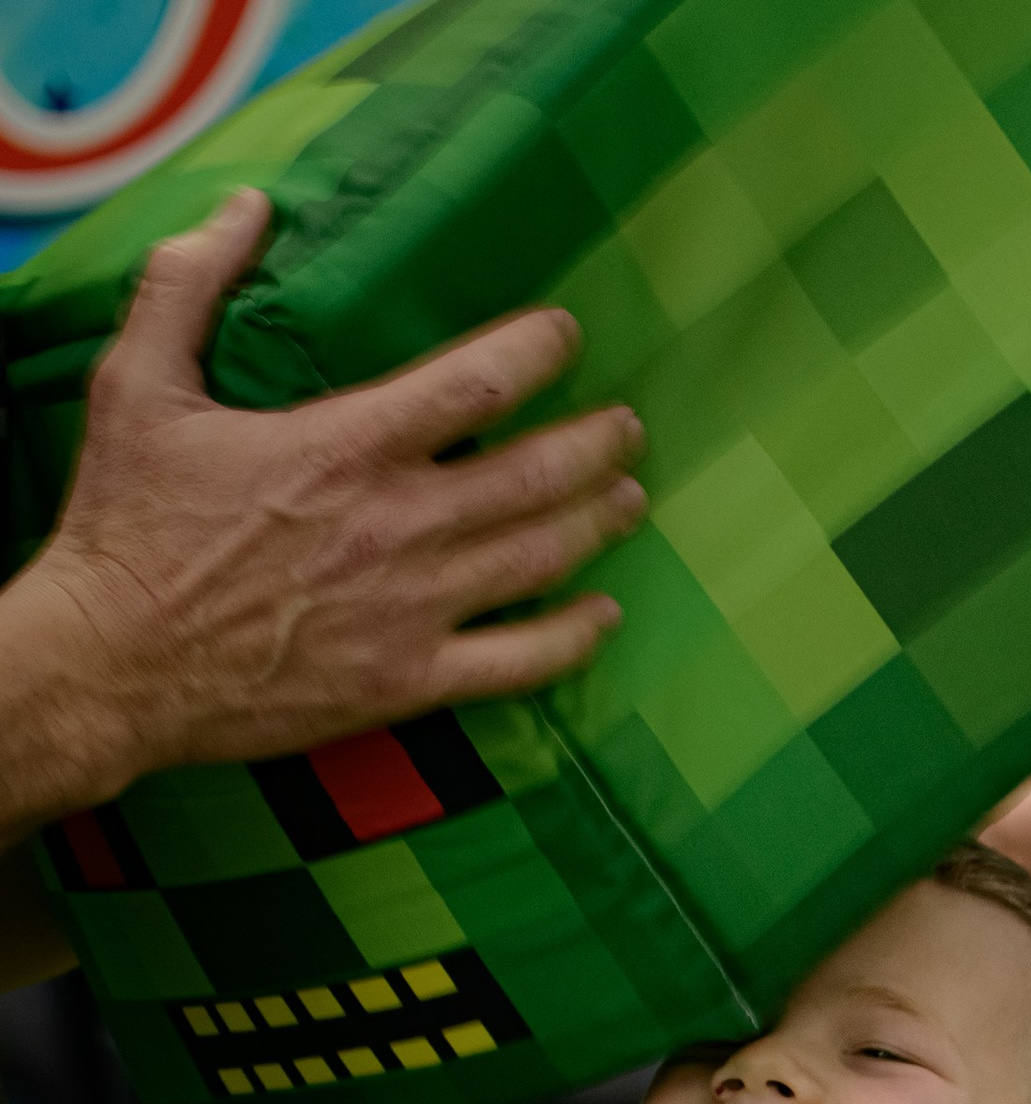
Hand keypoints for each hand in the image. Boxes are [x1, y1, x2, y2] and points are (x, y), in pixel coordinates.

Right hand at [15, 188, 645, 803]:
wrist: (114, 663)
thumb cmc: (126, 526)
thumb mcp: (137, 383)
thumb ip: (188, 285)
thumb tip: (247, 208)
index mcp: (346, 447)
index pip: (477, 383)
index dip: (537, 352)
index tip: (566, 337)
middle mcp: (398, 527)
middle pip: (534, 475)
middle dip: (593, 445)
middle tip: (626, 428)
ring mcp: (412, 611)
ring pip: (539, 561)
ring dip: (596, 524)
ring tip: (629, 498)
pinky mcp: (409, 681)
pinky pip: (518, 663)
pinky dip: (571, 638)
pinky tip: (603, 615)